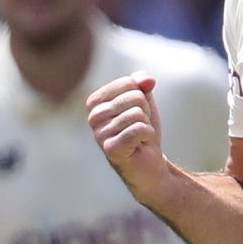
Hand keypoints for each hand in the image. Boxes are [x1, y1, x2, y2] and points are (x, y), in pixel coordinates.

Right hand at [86, 75, 170, 197]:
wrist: (149, 164)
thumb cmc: (142, 131)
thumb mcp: (144, 103)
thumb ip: (142, 85)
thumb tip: (147, 79)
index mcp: (96, 102)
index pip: (129, 83)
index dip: (142, 97)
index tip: (138, 113)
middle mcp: (93, 117)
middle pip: (135, 97)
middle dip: (146, 113)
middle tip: (140, 127)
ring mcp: (100, 134)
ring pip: (137, 114)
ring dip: (146, 126)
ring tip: (139, 138)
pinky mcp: (110, 149)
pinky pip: (139, 129)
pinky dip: (148, 136)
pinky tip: (140, 145)